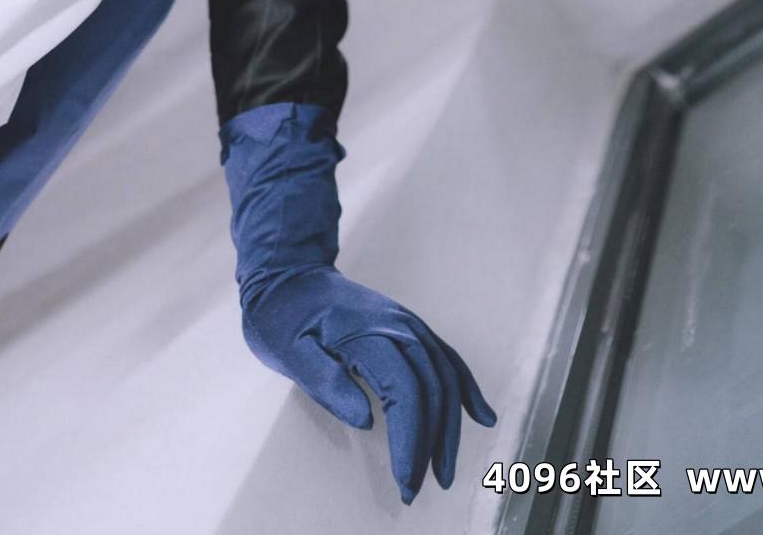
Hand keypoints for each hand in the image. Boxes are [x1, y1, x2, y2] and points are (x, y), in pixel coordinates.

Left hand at [241, 263, 496, 504]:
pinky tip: (480, 415)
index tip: (405, 480)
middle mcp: (398, 325)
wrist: (289, 272)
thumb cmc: (281, 317)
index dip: (410, 439)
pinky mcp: (408, 327)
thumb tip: (365, 420)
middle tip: (416, 490)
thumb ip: (325, 381)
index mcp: (367, 333)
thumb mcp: (288, 351)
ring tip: (443, 471)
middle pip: (432, 387)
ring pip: (445, 376)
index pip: (404, 391)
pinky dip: (465, 388)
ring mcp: (407, 323)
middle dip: (432, 442)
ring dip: (450, 426)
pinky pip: (446, 358)